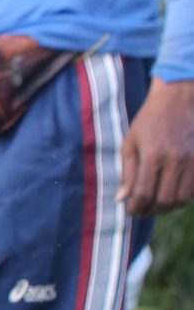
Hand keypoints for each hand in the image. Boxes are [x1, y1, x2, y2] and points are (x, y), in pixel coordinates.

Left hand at [122, 78, 193, 215]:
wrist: (179, 98)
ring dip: (167, 208)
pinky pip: (193, 190)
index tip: (131, 211)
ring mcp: (192, 160)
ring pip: (182, 199)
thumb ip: (127, 172)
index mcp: (153, 155)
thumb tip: (122, 199)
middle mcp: (175, 160)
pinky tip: (171, 195)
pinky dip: (182, 198)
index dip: (137, 208)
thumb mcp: (131, 142)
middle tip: (143, 211)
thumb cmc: (150, 120)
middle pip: (164, 201)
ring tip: (156, 205)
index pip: (144, 194)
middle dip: (151, 211)